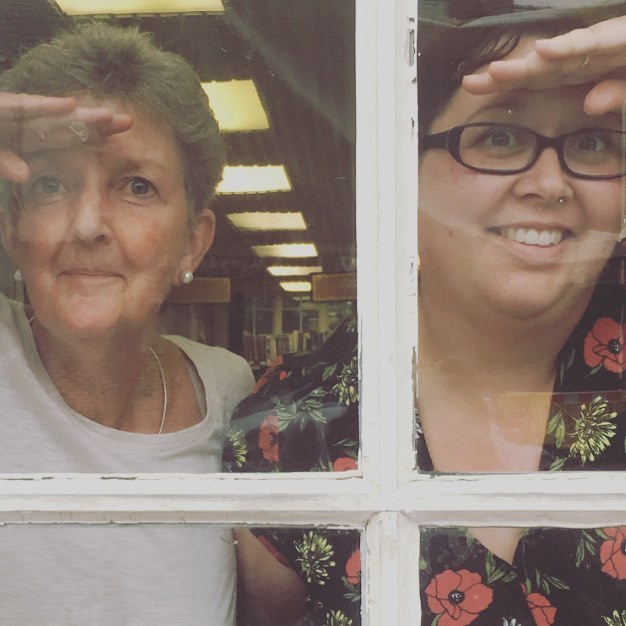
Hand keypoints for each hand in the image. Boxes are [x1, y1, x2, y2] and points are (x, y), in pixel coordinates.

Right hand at [0, 93, 131, 182]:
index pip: (62, 136)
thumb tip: (25, 174)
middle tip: (128, 122)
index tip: (116, 142)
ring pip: (51, 112)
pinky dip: (45, 106)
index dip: (91, 138)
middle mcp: (21, 119)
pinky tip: (70, 105)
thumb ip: (4, 163)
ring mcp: (10, 110)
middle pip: (64, 121)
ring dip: (79, 115)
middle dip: (96, 123)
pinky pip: (23, 107)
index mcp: (24, 134)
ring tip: (108, 117)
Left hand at [462, 15, 625, 115]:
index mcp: (591, 68)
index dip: (509, 84)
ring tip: (500, 71)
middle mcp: (596, 52)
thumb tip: (592, 101)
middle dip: (509, 74)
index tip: (475, 89)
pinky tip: (547, 49)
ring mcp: (611, 42)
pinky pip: (600, 39)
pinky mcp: (624, 37)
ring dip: (528, 62)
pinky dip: (573, 46)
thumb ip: (617, 97)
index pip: (543, 78)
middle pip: (544, 65)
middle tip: (472, 83)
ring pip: (564, 51)